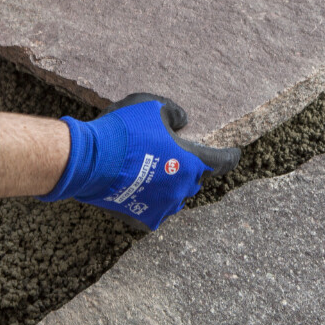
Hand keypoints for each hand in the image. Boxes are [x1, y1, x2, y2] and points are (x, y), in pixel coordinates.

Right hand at [38, 93, 240, 230]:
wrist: (89, 159)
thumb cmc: (124, 129)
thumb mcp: (153, 105)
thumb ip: (174, 113)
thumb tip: (183, 122)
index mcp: (191, 161)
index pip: (222, 161)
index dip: (230, 156)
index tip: (235, 153)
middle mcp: (182, 188)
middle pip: (195, 179)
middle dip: (190, 167)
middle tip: (175, 155)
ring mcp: (163, 207)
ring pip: (175, 196)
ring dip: (171, 185)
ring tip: (156, 172)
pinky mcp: (142, 219)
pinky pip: (154, 210)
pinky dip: (152, 200)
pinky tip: (140, 189)